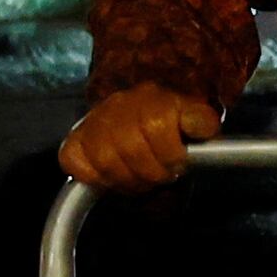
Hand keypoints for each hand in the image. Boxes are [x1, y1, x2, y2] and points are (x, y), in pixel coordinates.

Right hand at [60, 84, 219, 192]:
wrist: (143, 114)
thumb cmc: (170, 125)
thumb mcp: (194, 119)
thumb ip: (202, 122)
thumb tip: (200, 126)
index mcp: (151, 97)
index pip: (157, 127)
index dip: (171, 155)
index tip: (178, 163)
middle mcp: (119, 105)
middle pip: (131, 150)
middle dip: (152, 172)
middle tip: (161, 175)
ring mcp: (94, 122)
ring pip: (105, 161)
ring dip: (127, 179)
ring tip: (140, 179)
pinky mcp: (74, 141)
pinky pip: (75, 163)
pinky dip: (94, 176)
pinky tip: (113, 176)